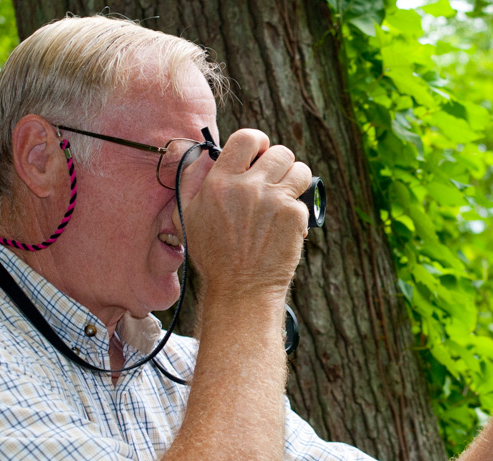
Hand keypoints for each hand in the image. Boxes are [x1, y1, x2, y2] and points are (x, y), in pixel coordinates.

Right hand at [173, 128, 311, 299]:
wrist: (241, 289)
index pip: (247, 138)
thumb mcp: (188, 216)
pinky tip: (283, 227)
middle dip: (280, 164)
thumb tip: (205, 153)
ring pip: (300, 170)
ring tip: (283, 199)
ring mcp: (274, 201)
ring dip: (295, 181)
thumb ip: (193, 179)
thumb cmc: (214, 255)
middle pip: (280, 152)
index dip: (259, 143)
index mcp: (220, 182)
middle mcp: (249, 187)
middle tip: (273, 182)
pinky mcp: (295, 216)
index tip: (260, 154)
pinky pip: (304, 200)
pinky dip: (297, 212)